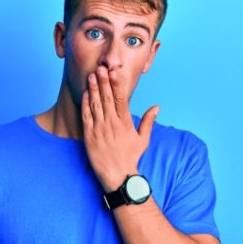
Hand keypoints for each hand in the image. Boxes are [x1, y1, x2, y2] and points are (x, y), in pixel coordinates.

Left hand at [81, 66, 158, 191]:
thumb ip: (148, 121)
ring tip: (92, 75)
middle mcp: (112, 124)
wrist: (117, 175)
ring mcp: (100, 129)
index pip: (121, 99)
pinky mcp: (89, 136)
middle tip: (101, 67)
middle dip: (104, 82)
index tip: (115, 72)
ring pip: (96, 105)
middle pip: (107, 98)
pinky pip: (87, 116)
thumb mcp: (143, 139)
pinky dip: (86, 104)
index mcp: (126, 123)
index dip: (117, 84)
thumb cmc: (131, 157)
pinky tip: (86, 93)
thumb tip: (157, 107)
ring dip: (94, 89)